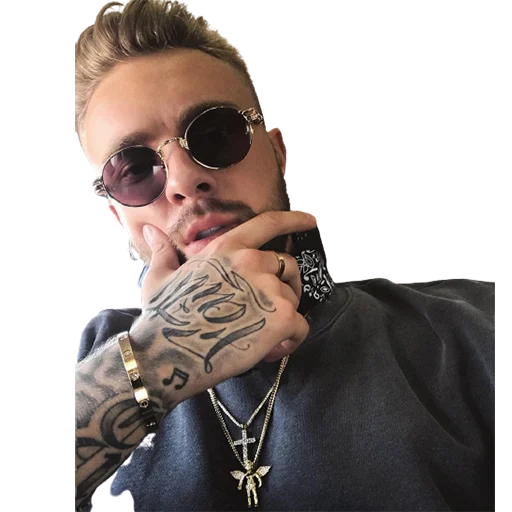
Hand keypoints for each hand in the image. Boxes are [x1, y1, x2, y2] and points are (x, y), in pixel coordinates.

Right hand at [134, 210, 318, 388]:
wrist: (167, 355)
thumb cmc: (162, 317)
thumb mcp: (159, 277)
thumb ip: (163, 251)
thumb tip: (151, 231)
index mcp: (226, 249)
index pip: (268, 224)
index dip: (294, 218)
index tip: (311, 219)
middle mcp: (251, 262)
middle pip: (288, 266)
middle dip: (285, 286)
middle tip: (268, 309)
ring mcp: (268, 289)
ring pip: (293, 299)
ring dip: (282, 317)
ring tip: (258, 336)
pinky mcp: (280, 318)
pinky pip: (301, 326)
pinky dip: (291, 340)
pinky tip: (269, 350)